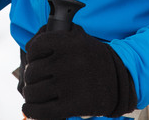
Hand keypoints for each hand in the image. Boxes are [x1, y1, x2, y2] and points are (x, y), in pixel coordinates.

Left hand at [22, 23, 137, 119]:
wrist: (120, 81)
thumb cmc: (93, 59)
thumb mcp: (79, 39)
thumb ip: (56, 37)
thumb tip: (28, 48)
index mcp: (69, 43)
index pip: (35, 48)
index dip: (32, 56)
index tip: (35, 61)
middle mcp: (68, 62)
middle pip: (32, 72)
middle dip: (30, 78)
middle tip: (36, 81)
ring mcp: (70, 85)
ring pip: (33, 92)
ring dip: (30, 94)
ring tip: (34, 94)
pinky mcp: (73, 105)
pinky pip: (42, 111)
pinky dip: (32, 110)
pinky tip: (29, 108)